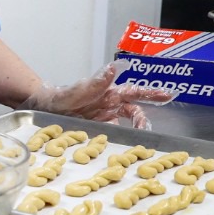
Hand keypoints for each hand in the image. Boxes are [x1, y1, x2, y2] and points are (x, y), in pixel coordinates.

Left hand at [20, 60, 176, 129]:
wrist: (43, 109)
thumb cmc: (61, 96)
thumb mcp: (78, 91)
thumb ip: (96, 83)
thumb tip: (114, 67)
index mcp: (109, 93)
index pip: (135, 92)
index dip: (152, 93)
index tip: (170, 95)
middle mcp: (110, 105)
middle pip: (135, 111)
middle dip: (144, 119)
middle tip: (146, 131)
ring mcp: (104, 118)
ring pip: (126, 124)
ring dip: (132, 131)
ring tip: (134, 139)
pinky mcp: (98, 129)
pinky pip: (113, 134)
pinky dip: (118, 140)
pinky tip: (119, 147)